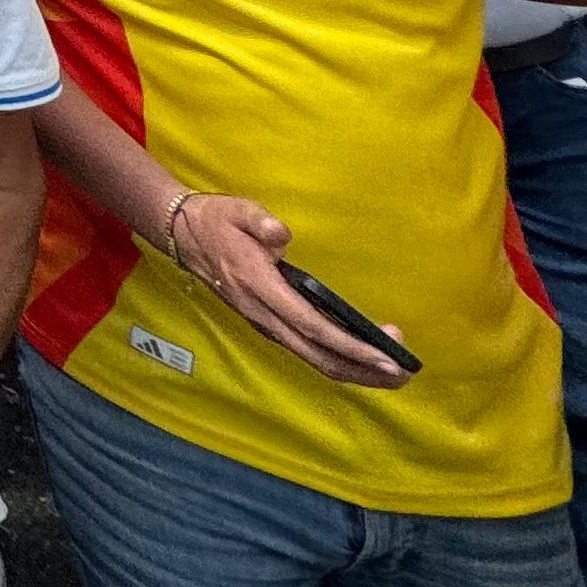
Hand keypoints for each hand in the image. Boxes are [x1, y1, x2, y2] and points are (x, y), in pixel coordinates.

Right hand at [166, 192, 406, 386]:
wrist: (183, 235)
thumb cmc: (216, 221)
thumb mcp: (236, 211)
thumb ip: (258, 221)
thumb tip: (280, 233)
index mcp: (260, 288)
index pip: (312, 326)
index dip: (350, 345)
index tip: (385, 355)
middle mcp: (263, 315)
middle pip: (318, 355)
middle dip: (363, 370)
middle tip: (404, 373)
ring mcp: (265, 324)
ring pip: (313, 359)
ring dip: (354, 372)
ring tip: (391, 375)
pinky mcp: (268, 325)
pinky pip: (307, 352)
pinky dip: (337, 362)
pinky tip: (359, 363)